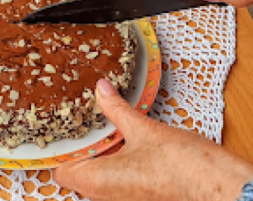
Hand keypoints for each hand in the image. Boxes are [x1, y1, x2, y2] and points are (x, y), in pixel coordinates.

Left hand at [53, 79, 252, 200]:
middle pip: (76, 172)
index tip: (57, 129)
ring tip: (100, 125)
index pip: (59, 172)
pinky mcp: (138, 196)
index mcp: (96, 182)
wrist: (222, 190)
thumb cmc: (185, 169)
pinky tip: (122, 138)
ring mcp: (122, 199)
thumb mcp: (144, 130)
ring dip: (98, 152)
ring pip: (96, 174)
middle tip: (79, 120)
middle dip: (78, 147)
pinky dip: (114, 159)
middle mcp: (105, 196)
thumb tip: (101, 90)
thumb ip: (116, 109)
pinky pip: (115, 178)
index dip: (57, 151)